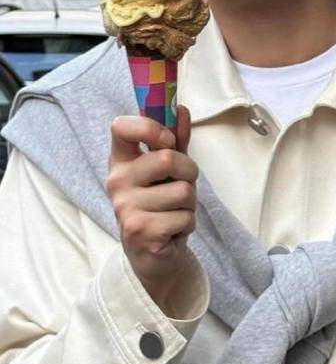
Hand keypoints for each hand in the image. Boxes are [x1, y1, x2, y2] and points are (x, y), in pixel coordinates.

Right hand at [107, 106, 196, 309]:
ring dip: (190, 203)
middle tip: (183, 185)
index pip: (121, 127)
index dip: (150, 127)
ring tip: (176, 211)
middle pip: (167, 159)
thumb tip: (182, 109)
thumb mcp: (168, 169)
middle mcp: (116, 181)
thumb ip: (175, 140)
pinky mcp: (141, 232)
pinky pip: (185, 217)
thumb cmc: (160, 202)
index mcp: (120, 160)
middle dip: (190, 172)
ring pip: (183, 191)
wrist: (152, 254)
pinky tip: (172, 230)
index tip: (167, 141)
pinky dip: (188, 224)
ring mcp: (125, 208)